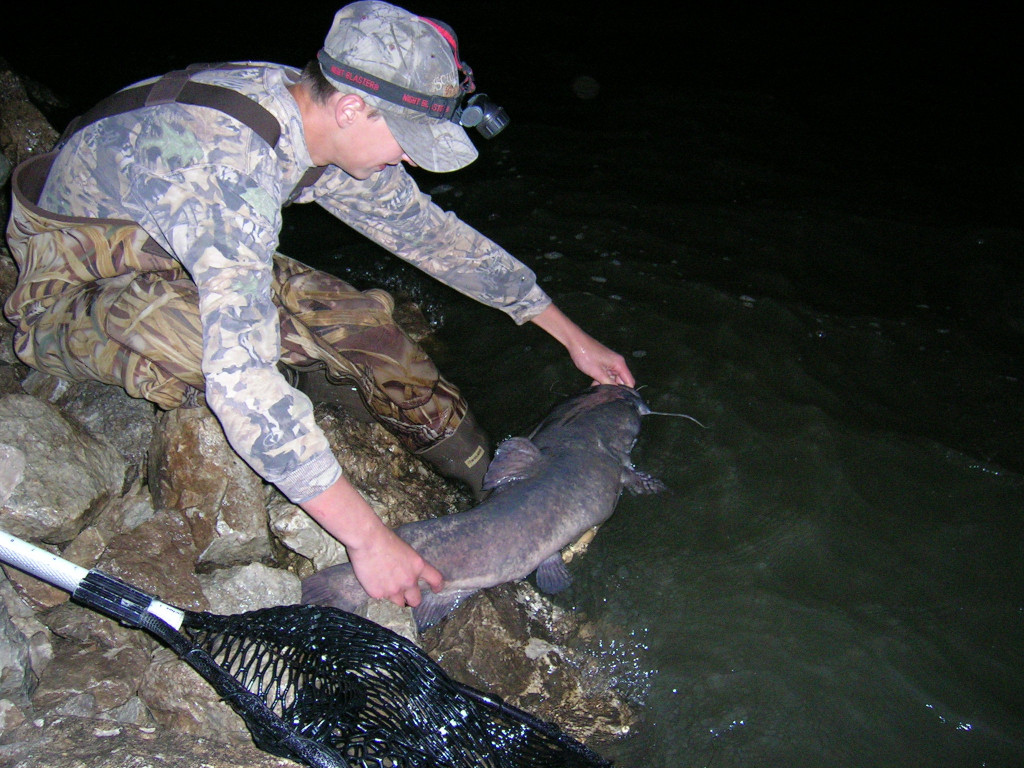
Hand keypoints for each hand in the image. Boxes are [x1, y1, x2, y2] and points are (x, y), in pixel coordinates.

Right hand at [301, 476, 444, 607]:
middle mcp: (409, 580)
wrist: (367, 541)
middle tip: (406, 596)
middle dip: (411, 599)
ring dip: (394, 598)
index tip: (436, 590)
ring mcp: (394, 589)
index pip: (435, 579)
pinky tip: (373, 582)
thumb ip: (408, 565)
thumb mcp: (405, 550)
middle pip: (416, 600)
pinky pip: (381, 598)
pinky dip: (378, 593)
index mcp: (418, 566)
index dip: (437, 586)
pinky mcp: (378, 594)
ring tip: (386, 587)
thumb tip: (405, 573)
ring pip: (398, 603)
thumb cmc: (384, 539)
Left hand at [530, 304, 635, 387]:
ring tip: (596, 389)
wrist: (575, 342)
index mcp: (619, 364)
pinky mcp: (604, 363)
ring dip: (606, 385)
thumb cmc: (586, 355)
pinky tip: (594, 383)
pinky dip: (602, 380)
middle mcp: (618, 363)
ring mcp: (611, 363)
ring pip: (613, 379)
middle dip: (614, 389)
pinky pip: (607, 375)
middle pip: (621, 381)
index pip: (629, 382)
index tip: (618, 400)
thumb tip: (616, 393)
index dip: (626, 392)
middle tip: (604, 395)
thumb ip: (608, 383)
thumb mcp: (597, 372)